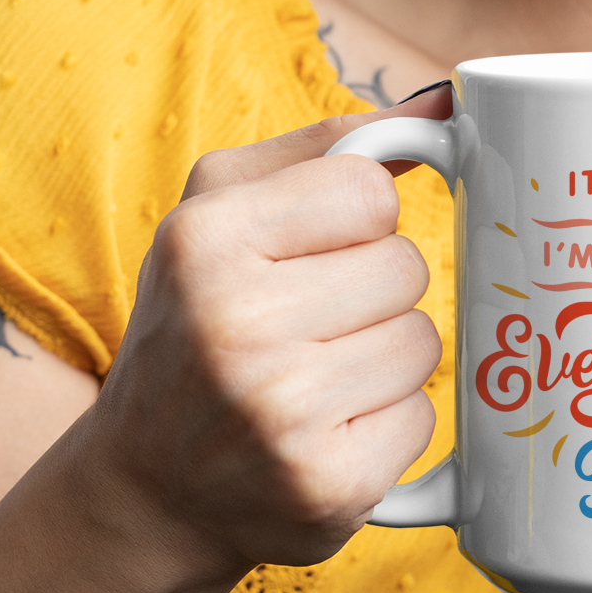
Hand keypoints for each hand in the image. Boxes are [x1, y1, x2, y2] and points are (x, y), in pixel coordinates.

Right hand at [86, 87, 450, 581]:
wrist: (146, 489)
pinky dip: (390, 423)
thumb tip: (445, 103)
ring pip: (424, 341)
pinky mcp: (330, 487)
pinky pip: (426, 418)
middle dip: (373, 291)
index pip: (372, 191)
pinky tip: (328, 431)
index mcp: (206, 240)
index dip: (360, 221)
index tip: (315, 251)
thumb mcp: (226, 207)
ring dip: (386, 357)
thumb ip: (332, 144)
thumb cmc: (197, 320)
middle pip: (406, 268)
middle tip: (308, 323)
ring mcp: (283, 415)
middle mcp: (236, 326)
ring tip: (316, 377)